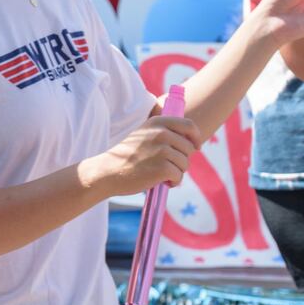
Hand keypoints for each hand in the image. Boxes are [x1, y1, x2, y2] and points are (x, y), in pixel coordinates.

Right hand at [85, 116, 202, 196]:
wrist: (108, 172)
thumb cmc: (127, 157)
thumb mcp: (143, 135)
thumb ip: (163, 133)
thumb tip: (191, 142)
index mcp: (157, 123)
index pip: (189, 126)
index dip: (195, 138)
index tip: (194, 147)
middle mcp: (161, 133)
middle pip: (189, 148)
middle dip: (181, 159)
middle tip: (166, 166)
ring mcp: (162, 150)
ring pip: (185, 163)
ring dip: (176, 172)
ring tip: (160, 174)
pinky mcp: (163, 167)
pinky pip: (179, 176)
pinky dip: (172, 182)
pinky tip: (160, 182)